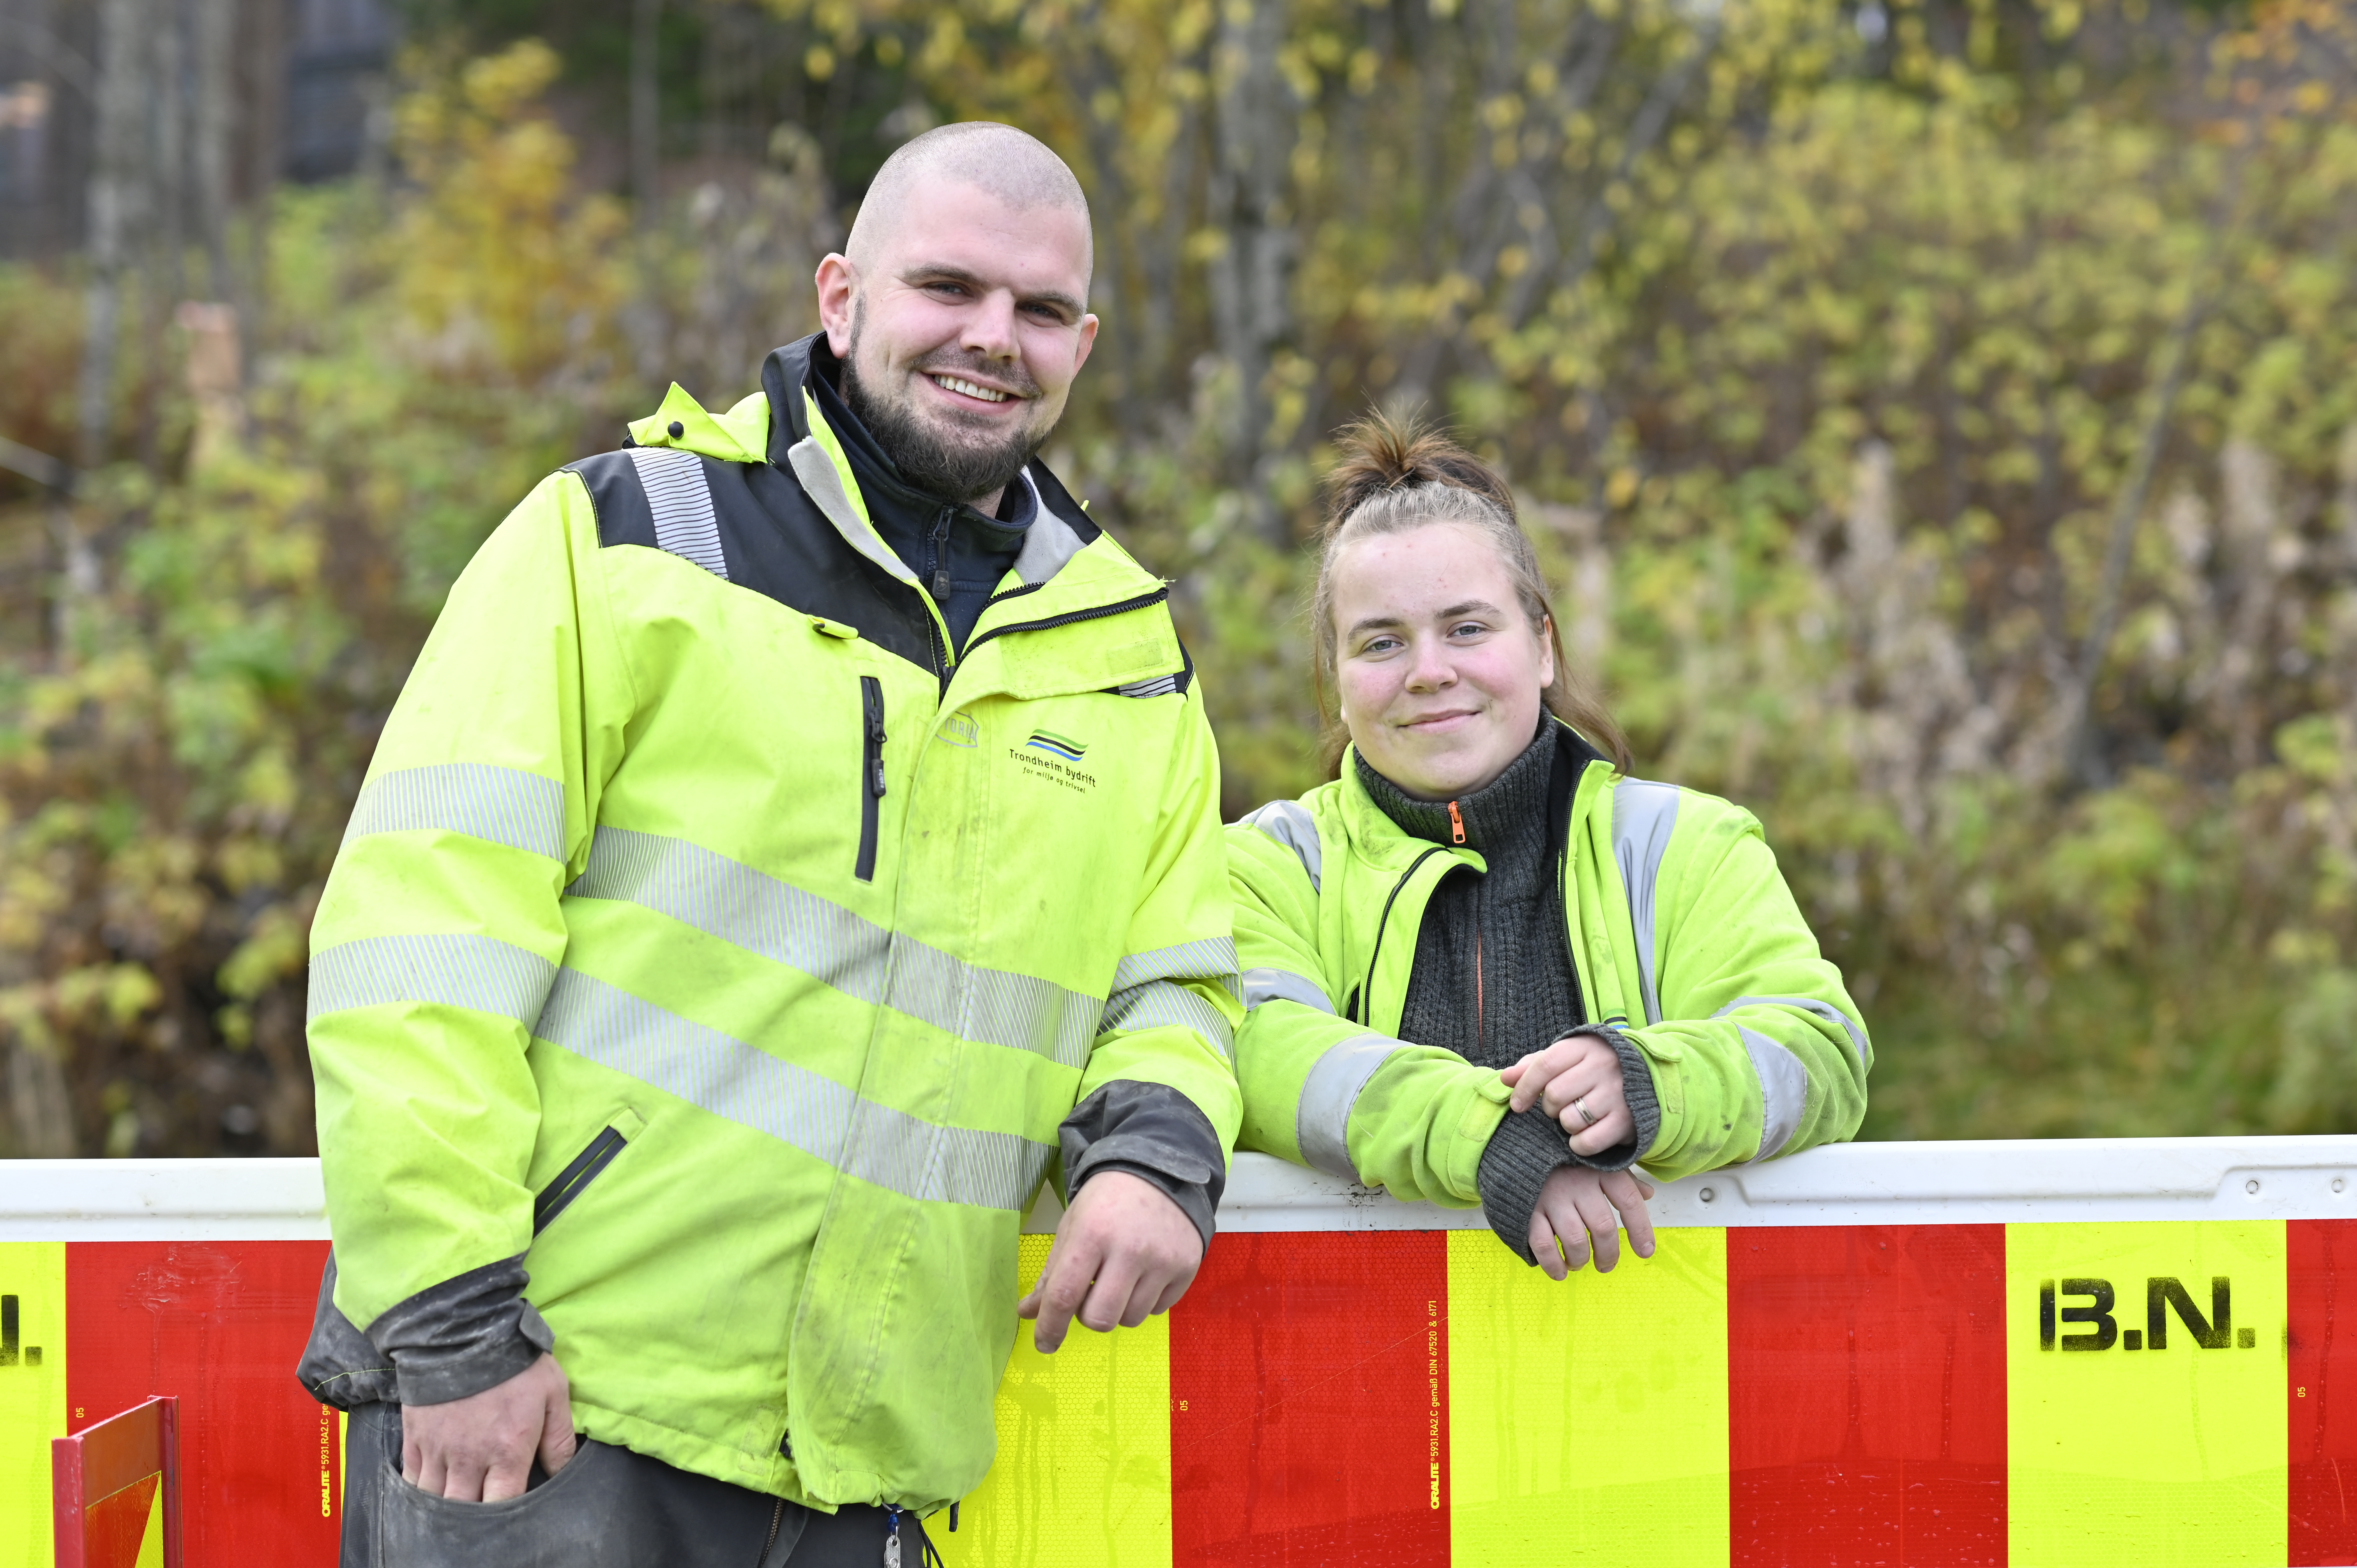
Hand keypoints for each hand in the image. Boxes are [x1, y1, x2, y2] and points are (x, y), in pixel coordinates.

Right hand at [400, 1352, 575, 1501]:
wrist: (464, 1331)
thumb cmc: (515, 1361)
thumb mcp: (553, 1391)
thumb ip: (559, 1437)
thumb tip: (560, 1471)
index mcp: (507, 1451)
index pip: (504, 1506)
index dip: (507, 1516)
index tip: (511, 1508)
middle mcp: (469, 1459)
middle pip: (465, 1510)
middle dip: (473, 1516)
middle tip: (481, 1505)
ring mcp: (438, 1450)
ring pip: (435, 1500)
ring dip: (445, 1505)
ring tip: (457, 1498)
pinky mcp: (415, 1438)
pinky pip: (412, 1480)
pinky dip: (420, 1489)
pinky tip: (432, 1487)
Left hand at [1016, 1170, 1203, 1352]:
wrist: (1159, 1172)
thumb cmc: (1106, 1201)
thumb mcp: (1072, 1227)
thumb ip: (1051, 1274)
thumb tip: (1029, 1313)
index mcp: (1092, 1234)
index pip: (1065, 1295)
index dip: (1050, 1326)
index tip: (1044, 1343)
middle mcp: (1130, 1249)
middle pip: (1100, 1318)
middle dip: (1087, 1315)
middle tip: (1090, 1291)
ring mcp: (1163, 1261)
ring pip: (1130, 1319)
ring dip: (1117, 1309)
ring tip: (1119, 1278)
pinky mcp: (1187, 1268)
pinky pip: (1158, 1310)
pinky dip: (1144, 1301)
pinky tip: (1143, 1273)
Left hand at [1498, 1031, 1631, 1157]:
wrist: (1649, 1078)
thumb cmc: (1597, 1068)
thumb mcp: (1570, 1057)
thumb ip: (1535, 1065)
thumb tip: (1504, 1077)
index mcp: (1585, 1047)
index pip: (1545, 1065)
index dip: (1525, 1087)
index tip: (1517, 1104)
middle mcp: (1603, 1067)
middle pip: (1555, 1094)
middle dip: (1549, 1107)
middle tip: (1559, 1107)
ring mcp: (1617, 1094)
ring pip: (1569, 1120)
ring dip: (1565, 1125)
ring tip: (1576, 1117)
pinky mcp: (1626, 1121)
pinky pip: (1588, 1142)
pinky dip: (1578, 1144)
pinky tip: (1583, 1136)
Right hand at [1529, 1166, 1656, 1279]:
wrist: (1516, 1147)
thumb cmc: (1565, 1158)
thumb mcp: (1598, 1161)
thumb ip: (1623, 1178)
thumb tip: (1648, 1194)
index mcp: (1599, 1170)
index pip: (1628, 1201)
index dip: (1641, 1230)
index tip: (1645, 1252)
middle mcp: (1578, 1183)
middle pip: (1603, 1228)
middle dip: (1608, 1254)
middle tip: (1606, 1265)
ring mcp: (1552, 1197)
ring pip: (1575, 1240)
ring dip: (1580, 1260)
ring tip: (1578, 1263)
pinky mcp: (1528, 1210)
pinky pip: (1543, 1245)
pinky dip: (1553, 1264)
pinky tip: (1559, 1272)